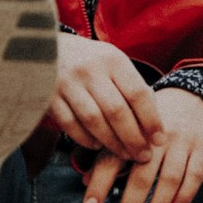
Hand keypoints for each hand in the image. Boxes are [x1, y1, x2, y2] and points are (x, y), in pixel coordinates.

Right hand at [49, 34, 164, 161]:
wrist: (42, 46)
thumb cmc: (89, 60)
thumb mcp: (112, 62)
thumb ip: (131, 87)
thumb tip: (154, 124)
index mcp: (112, 59)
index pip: (138, 93)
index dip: (151, 120)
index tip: (160, 140)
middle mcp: (90, 69)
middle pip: (117, 111)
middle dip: (133, 139)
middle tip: (144, 156)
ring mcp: (67, 83)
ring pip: (94, 121)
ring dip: (112, 143)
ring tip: (125, 155)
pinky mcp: (48, 96)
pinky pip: (70, 125)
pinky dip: (85, 139)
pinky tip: (97, 146)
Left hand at [81, 87, 202, 202]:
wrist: (195, 97)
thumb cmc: (153, 121)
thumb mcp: (130, 127)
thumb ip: (109, 153)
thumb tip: (86, 181)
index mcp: (132, 130)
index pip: (112, 159)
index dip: (100, 184)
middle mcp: (156, 137)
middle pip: (141, 176)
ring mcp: (182, 142)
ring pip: (169, 179)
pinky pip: (195, 174)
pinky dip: (186, 194)